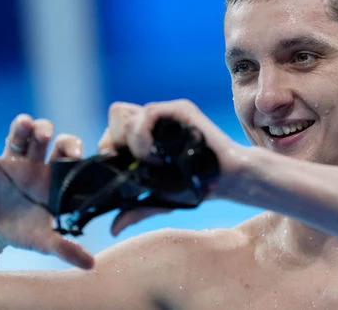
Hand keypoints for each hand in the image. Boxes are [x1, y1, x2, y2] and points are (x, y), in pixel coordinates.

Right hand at [0, 114, 93, 268]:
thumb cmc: (22, 230)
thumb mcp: (43, 241)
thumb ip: (65, 248)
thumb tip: (91, 265)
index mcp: (52, 175)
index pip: (67, 152)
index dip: (74, 147)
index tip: (79, 152)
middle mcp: (34, 162)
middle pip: (44, 136)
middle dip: (47, 131)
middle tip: (48, 137)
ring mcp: (10, 162)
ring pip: (18, 135)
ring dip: (22, 126)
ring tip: (25, 124)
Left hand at [98, 100, 247, 234]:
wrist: (228, 180)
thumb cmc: (198, 186)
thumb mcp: (160, 198)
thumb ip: (136, 209)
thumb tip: (113, 229)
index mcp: (147, 134)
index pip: (114, 129)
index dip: (110, 146)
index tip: (119, 168)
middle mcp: (155, 120)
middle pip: (116, 116)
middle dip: (116, 142)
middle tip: (134, 164)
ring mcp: (167, 112)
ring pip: (126, 114)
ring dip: (132, 143)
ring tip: (152, 163)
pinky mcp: (180, 108)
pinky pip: (147, 112)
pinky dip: (143, 136)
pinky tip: (155, 157)